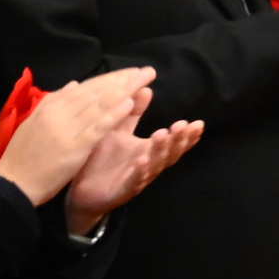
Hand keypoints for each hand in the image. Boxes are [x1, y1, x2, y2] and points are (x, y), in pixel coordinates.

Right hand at [0, 66, 150, 202]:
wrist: (13, 182)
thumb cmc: (24, 155)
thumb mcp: (35, 122)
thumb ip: (55, 102)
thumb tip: (74, 84)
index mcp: (49, 105)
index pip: (85, 87)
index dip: (109, 78)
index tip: (129, 72)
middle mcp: (59, 112)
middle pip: (96, 92)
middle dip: (122, 80)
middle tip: (145, 71)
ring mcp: (67, 129)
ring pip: (99, 105)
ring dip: (123, 91)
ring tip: (142, 81)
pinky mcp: (74, 147)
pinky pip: (97, 128)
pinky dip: (114, 115)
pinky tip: (130, 105)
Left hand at [64, 107, 200, 235]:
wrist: (80, 190)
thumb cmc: (102, 160)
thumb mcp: (118, 132)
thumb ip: (133, 113)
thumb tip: (146, 88)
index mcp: (148, 151)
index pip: (174, 143)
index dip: (187, 136)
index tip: (198, 123)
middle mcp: (148, 165)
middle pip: (169, 153)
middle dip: (178, 140)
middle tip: (183, 125)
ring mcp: (137, 179)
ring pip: (154, 165)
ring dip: (160, 150)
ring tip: (163, 134)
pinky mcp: (121, 190)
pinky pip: (133, 181)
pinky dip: (139, 171)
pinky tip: (143, 160)